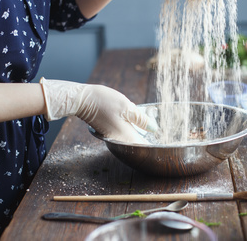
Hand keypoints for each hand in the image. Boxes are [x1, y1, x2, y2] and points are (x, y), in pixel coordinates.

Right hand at [40, 78, 155, 143]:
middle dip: (148, 141)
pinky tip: (136, 124)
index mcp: (126, 137)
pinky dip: (132, 131)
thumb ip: (141, 119)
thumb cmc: (104, 102)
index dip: (155, 145)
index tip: (165, 143)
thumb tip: (154, 129)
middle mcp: (120, 140)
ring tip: (151, 131)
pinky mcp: (108, 132)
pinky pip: (124, 134)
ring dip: (140, 135)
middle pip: (138, 145)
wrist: (81, 100)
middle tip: (161, 137)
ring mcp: (113, 137)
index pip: (144, 147)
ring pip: (131, 139)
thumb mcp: (127, 107)